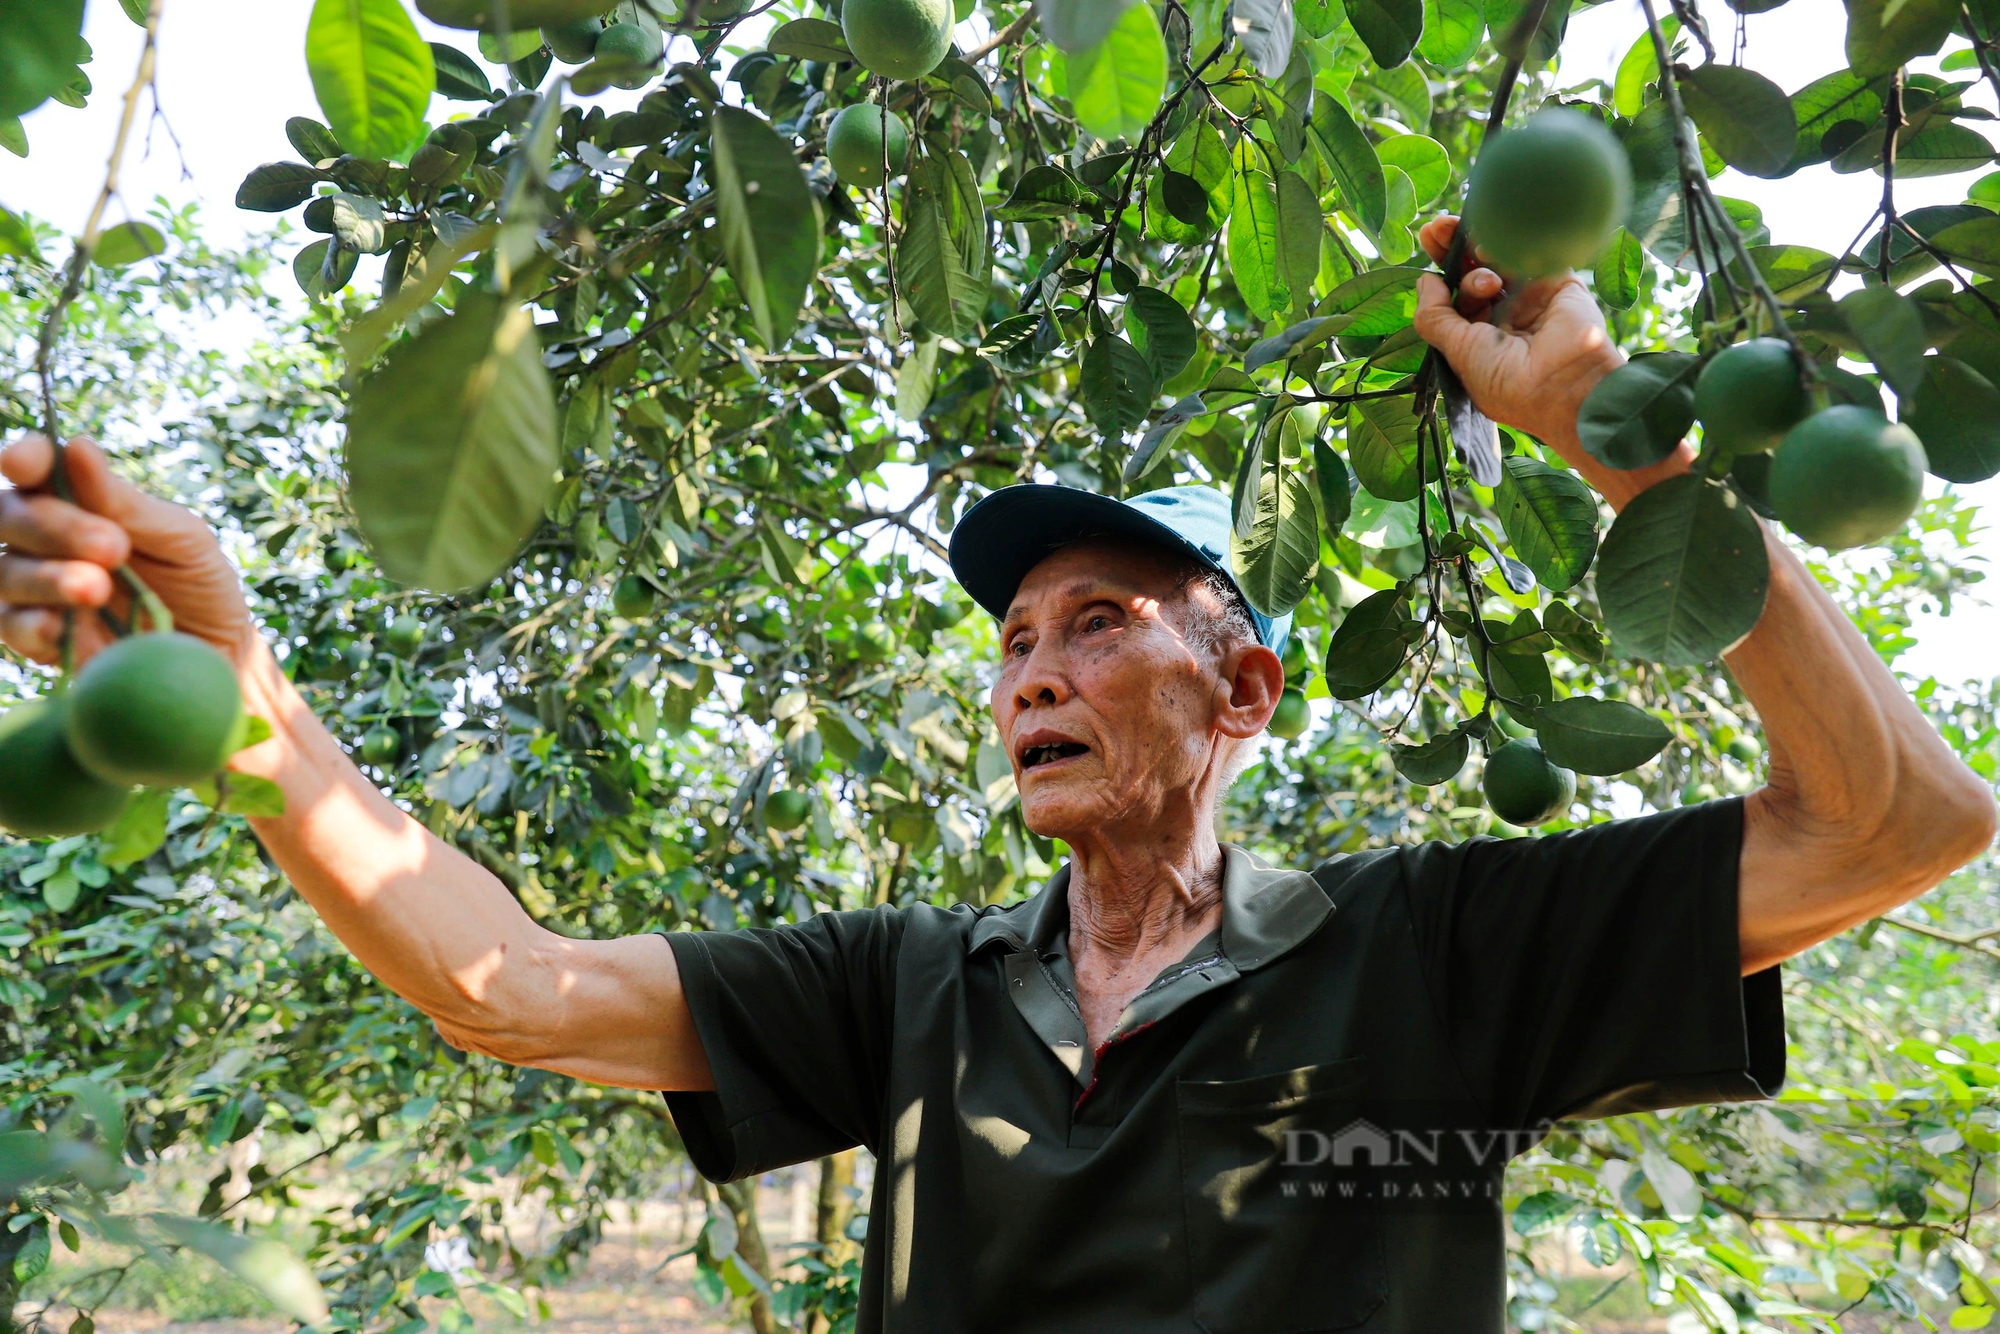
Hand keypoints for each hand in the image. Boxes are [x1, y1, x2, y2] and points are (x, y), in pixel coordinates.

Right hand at [0, 434, 256, 670]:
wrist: (218, 650)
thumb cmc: (197, 580)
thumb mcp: (180, 537)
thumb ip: (125, 503)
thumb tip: (77, 447)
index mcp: (78, 501)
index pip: (35, 469)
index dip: (26, 459)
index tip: (24, 463)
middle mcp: (45, 540)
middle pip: (9, 516)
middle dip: (52, 526)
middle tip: (113, 546)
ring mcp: (37, 589)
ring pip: (5, 571)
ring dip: (46, 577)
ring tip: (97, 588)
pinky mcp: (40, 640)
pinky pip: (11, 627)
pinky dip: (31, 624)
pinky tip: (57, 625)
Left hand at [1413, 215, 1624, 461]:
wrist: (1567, 384)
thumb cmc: (1507, 379)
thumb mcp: (1457, 351)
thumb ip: (1435, 317)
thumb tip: (1424, 280)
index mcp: (1479, 340)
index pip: (1454, 297)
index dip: (1439, 269)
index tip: (1426, 238)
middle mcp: (1504, 317)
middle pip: (1471, 271)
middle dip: (1451, 249)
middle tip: (1435, 228)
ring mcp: (1530, 298)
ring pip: (1497, 260)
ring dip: (1478, 252)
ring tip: (1487, 283)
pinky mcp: (1556, 281)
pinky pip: (1529, 251)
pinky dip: (1510, 244)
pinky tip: (1496, 246)